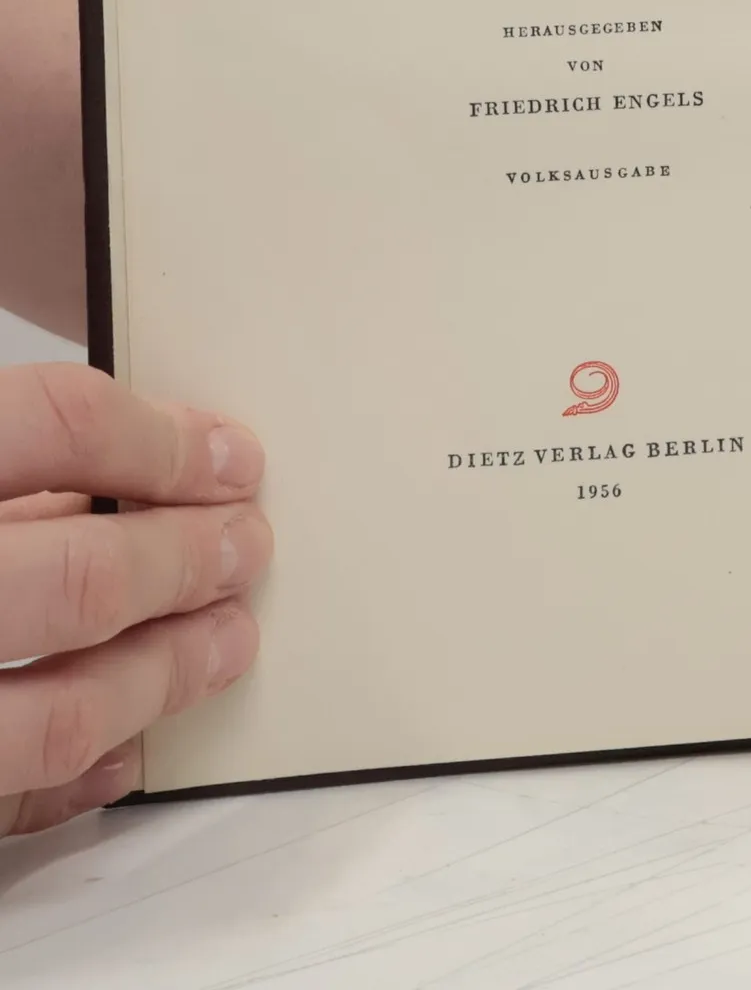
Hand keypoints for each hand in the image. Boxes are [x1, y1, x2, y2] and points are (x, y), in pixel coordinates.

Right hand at [0, 365, 268, 834]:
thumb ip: (11, 472)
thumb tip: (132, 466)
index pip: (53, 425)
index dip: (159, 438)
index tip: (232, 456)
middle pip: (79, 573)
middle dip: (188, 560)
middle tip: (248, 547)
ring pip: (57, 711)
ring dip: (164, 674)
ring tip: (228, 641)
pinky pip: (4, 803)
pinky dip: (78, 774)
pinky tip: (131, 746)